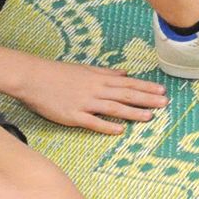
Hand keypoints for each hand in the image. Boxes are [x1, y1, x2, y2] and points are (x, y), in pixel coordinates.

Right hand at [16, 58, 169, 134]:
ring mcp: (85, 103)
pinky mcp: (72, 115)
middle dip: (147, 99)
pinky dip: (107, 125)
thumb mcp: (86, 69)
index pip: (128, 83)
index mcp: (100, 79)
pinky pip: (92, 122)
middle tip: (165, 104)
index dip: (146, 87)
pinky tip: (120, 130)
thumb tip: (125, 73)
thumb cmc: (59, 73)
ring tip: (149, 117)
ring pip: (114, 108)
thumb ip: (106, 72)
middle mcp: (96, 90)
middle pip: (126, 95)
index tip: (162, 91)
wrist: (33, 78)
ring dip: (133, 112)